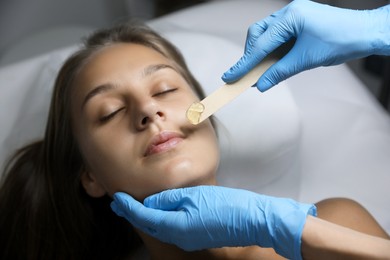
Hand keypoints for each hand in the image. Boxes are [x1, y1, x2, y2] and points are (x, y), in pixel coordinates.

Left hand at [111, 186, 315, 259]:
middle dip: (132, 213)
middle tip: (118, 203)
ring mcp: (189, 238)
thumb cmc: (227, 205)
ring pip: (160, 226)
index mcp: (176, 226)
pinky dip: (161, 218)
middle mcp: (179, 236)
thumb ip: (171, 198)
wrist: (252, 220)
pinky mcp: (197, 235)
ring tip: (135, 206)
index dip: (128, 207)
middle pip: (150, 224)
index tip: (116, 199)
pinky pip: (172, 227)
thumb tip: (152, 200)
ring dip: (146, 215)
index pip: (144, 216)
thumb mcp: (196, 196)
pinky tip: (160, 210)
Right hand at [222, 0, 389, 90]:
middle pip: (258, 33)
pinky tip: (272, 61)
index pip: (260, 44)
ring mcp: (294, 15)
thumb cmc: (341, 40)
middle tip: (247, 73)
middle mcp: (289, 12)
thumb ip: (279, 72)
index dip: (244, 63)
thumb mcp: (306, 60)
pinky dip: (273, 49)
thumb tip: (260, 84)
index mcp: (290, 17)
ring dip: (261, 52)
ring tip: (259, 69)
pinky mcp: (299, 22)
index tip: (231, 76)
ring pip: (266, 33)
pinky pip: (278, 35)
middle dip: (251, 54)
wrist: (366, 32)